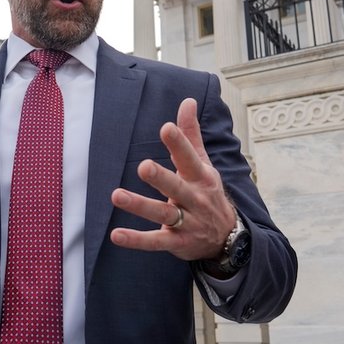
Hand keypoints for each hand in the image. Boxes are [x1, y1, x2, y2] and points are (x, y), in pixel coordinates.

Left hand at [109, 98, 235, 261]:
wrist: (228, 238)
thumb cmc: (206, 192)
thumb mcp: (203, 164)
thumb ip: (191, 134)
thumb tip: (186, 100)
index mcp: (200, 177)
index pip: (189, 157)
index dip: (179, 143)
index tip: (167, 128)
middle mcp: (194, 199)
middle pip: (176, 187)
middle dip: (161, 177)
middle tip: (144, 166)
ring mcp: (186, 222)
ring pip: (162, 214)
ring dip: (140, 205)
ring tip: (116, 196)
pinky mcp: (177, 242)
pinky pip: (155, 241)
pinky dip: (136, 240)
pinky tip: (116, 235)